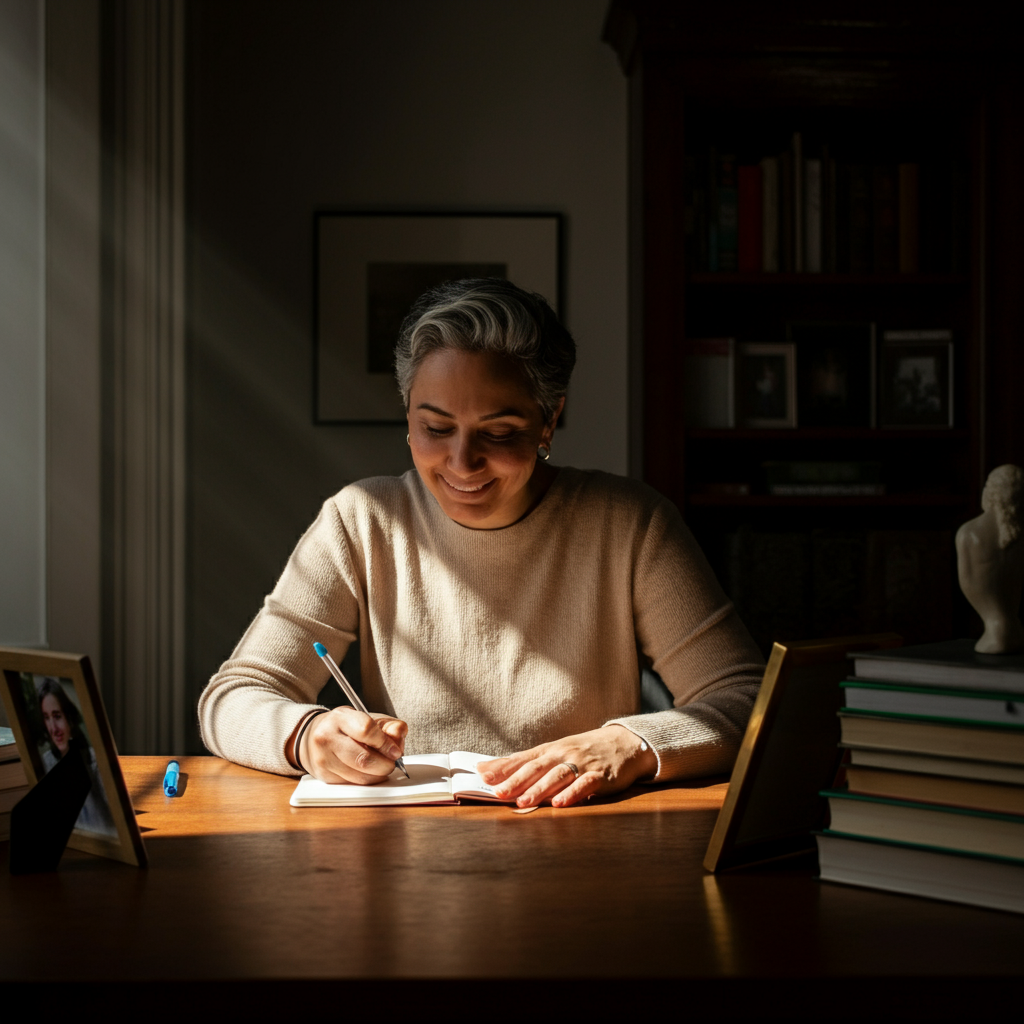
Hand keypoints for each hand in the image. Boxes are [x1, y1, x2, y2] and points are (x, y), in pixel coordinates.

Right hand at [298, 707, 407, 784]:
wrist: (313, 737)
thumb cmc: (346, 727)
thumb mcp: (367, 718)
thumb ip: (388, 725)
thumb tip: (400, 734)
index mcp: (340, 718)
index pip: (366, 730)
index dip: (385, 743)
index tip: (396, 751)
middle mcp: (327, 738)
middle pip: (363, 759)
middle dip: (385, 765)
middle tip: (393, 763)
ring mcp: (323, 759)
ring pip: (360, 776)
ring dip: (378, 775)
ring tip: (382, 767)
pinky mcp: (324, 776)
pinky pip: (353, 784)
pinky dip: (367, 781)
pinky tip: (369, 772)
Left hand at [476, 725, 657, 808]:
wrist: (624, 743)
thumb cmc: (583, 750)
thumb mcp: (555, 752)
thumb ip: (526, 762)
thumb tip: (489, 769)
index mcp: (550, 750)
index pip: (523, 759)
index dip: (503, 768)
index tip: (483, 776)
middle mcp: (563, 755)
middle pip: (537, 768)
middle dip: (517, 781)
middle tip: (498, 793)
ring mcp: (582, 764)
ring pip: (558, 776)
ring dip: (540, 789)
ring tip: (524, 802)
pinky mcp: (601, 776)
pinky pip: (585, 784)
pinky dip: (572, 794)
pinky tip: (561, 803)